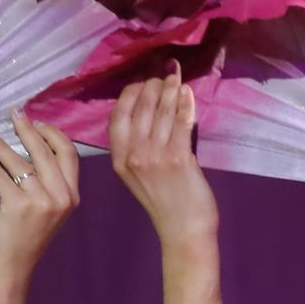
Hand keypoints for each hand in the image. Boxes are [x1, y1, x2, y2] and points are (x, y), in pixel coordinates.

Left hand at [0, 110, 79, 276]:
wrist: (14, 264)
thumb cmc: (29, 235)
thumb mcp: (51, 209)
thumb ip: (51, 184)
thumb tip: (35, 150)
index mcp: (72, 196)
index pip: (69, 155)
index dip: (53, 134)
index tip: (37, 123)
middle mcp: (62, 197)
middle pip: (46, 152)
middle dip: (28, 129)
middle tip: (14, 115)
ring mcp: (41, 202)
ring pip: (20, 162)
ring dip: (2, 144)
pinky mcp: (17, 205)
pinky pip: (1, 175)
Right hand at [110, 69, 213, 246]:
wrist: (183, 230)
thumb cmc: (166, 203)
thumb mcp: (138, 175)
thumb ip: (137, 150)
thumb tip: (147, 118)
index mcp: (118, 158)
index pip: (117, 117)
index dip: (130, 96)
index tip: (141, 83)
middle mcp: (132, 154)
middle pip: (139, 110)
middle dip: (152, 87)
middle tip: (163, 73)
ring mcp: (154, 156)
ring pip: (160, 113)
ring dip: (169, 90)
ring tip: (175, 76)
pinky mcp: (178, 158)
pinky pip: (180, 123)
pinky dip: (185, 104)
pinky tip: (187, 92)